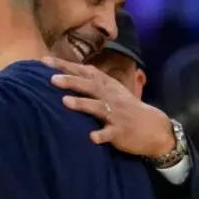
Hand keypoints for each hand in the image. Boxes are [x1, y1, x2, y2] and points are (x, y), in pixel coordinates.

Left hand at [42, 56, 174, 158]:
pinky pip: (110, 134)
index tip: (44, 61)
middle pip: (89, 86)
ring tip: (65, 102)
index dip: (65, 65)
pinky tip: (92, 137)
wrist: (154, 127)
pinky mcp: (120, 132)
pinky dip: (101, 135)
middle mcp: (110, 97)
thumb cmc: (127, 108)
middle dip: (71, 81)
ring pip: (98, 108)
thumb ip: (93, 82)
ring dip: (82, 104)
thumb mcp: (112, 90)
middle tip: (51, 79)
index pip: (84, 72)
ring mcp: (116, 115)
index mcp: (107, 86)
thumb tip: (68, 72)